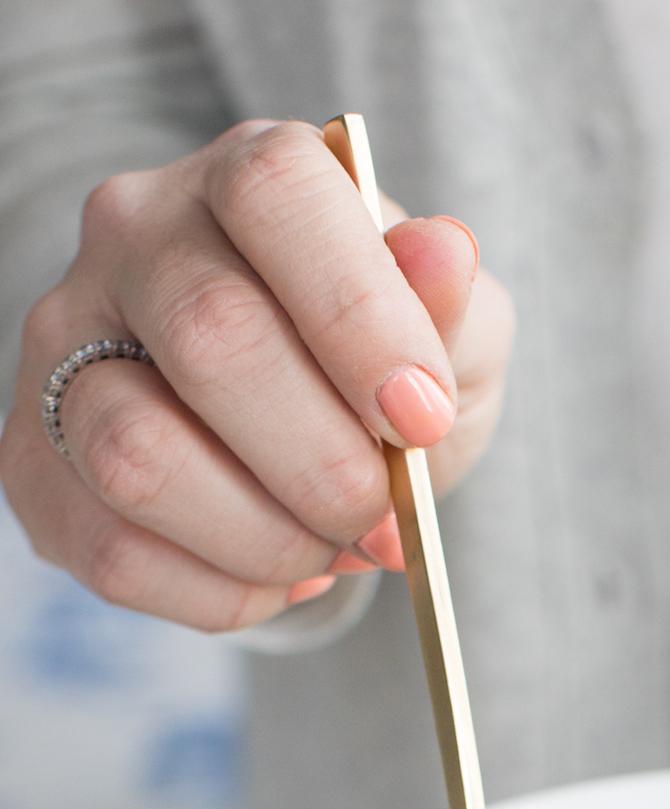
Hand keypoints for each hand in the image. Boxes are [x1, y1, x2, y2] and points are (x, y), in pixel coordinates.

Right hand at [0, 119, 513, 629]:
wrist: (306, 437)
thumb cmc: (376, 376)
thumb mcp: (450, 340)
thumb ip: (453, 311)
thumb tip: (443, 257)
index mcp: (244, 180)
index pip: (276, 196)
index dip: (359, 316)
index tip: (421, 418)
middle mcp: (131, 239)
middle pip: (210, 339)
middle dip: (324, 464)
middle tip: (383, 518)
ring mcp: (63, 346)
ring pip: (138, 455)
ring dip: (266, 539)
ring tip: (327, 548)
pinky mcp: (36, 460)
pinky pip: (115, 553)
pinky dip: (222, 593)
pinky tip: (277, 574)